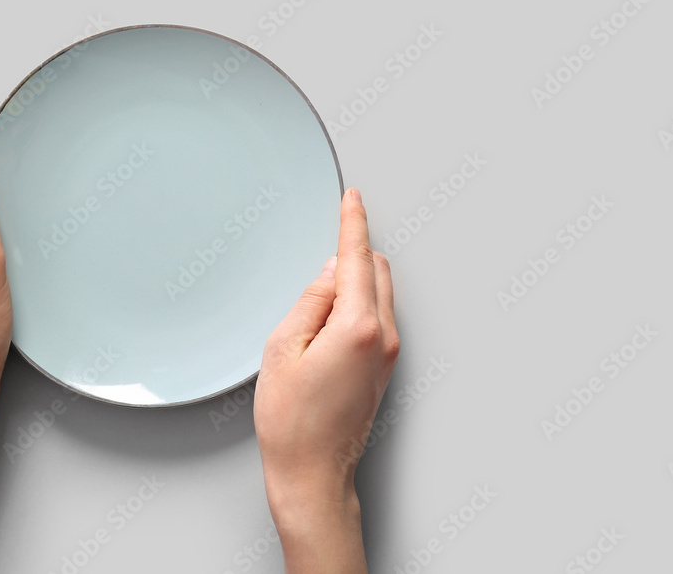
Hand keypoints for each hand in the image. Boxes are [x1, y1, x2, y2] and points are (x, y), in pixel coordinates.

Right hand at [254, 187, 399, 572]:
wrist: (314, 474)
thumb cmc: (292, 422)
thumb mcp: (282, 349)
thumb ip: (310, 301)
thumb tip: (329, 273)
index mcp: (358, 327)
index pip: (356, 258)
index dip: (352, 222)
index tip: (352, 198)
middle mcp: (384, 336)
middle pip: (376, 269)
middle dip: (352, 252)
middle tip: (316, 259)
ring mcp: (390, 354)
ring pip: (380, 292)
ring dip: (354, 281)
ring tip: (313, 308)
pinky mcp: (386, 367)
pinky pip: (378, 316)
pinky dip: (359, 304)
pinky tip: (328, 323)